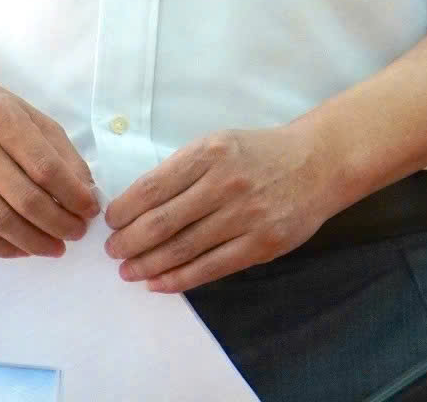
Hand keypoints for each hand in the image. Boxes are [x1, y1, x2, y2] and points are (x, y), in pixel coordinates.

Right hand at [0, 60, 101, 259]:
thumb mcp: (23, 112)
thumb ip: (57, 148)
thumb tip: (85, 189)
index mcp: (0, 116)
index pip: (44, 166)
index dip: (72, 194)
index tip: (90, 210)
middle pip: (24, 198)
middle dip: (58, 223)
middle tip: (77, 233)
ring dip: (34, 241)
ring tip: (56, 247)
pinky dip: (0, 247)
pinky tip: (22, 249)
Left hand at [104, 125, 336, 292]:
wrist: (316, 163)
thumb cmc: (259, 152)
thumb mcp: (219, 143)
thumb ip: (184, 169)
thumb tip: (140, 203)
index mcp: (209, 152)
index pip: (154, 185)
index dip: (126, 208)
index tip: (110, 221)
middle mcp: (224, 183)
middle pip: (164, 221)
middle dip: (130, 241)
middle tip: (113, 251)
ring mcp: (244, 216)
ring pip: (185, 248)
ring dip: (150, 264)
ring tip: (128, 272)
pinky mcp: (261, 245)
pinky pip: (211, 267)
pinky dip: (180, 278)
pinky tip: (160, 283)